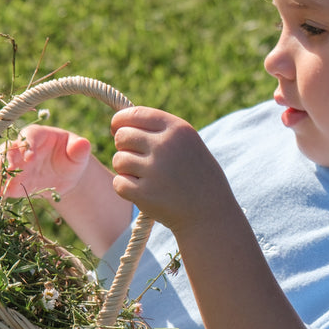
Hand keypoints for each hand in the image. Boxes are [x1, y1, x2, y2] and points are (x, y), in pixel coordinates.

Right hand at [0, 124, 91, 199]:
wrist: (64, 174)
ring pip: (0, 166)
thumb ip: (79, 149)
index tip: (30, 158)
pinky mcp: (12, 181)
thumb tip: (84, 144)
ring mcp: (14, 164)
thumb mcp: (78, 153)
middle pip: (9, 150)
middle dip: (7, 160)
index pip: (29, 136)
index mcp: (37, 135)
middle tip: (10, 172)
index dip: (28, 146)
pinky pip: (2, 185)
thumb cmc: (72, 157)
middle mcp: (20, 148)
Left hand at [110, 106, 232, 234]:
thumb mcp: (188, 144)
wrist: (210, 214)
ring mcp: (155, 170)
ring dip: (126, 170)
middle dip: (124, 148)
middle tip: (138, 161)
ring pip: (118, 160)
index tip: (118, 130)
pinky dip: (126, 189)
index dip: (120, 122)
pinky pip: (118, 183)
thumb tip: (118, 125)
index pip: (134, 114)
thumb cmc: (197, 177)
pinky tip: (143, 193)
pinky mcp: (145, 194)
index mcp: (177, 129)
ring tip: (146, 179)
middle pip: (122, 136)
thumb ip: (159, 131)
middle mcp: (165, 146)